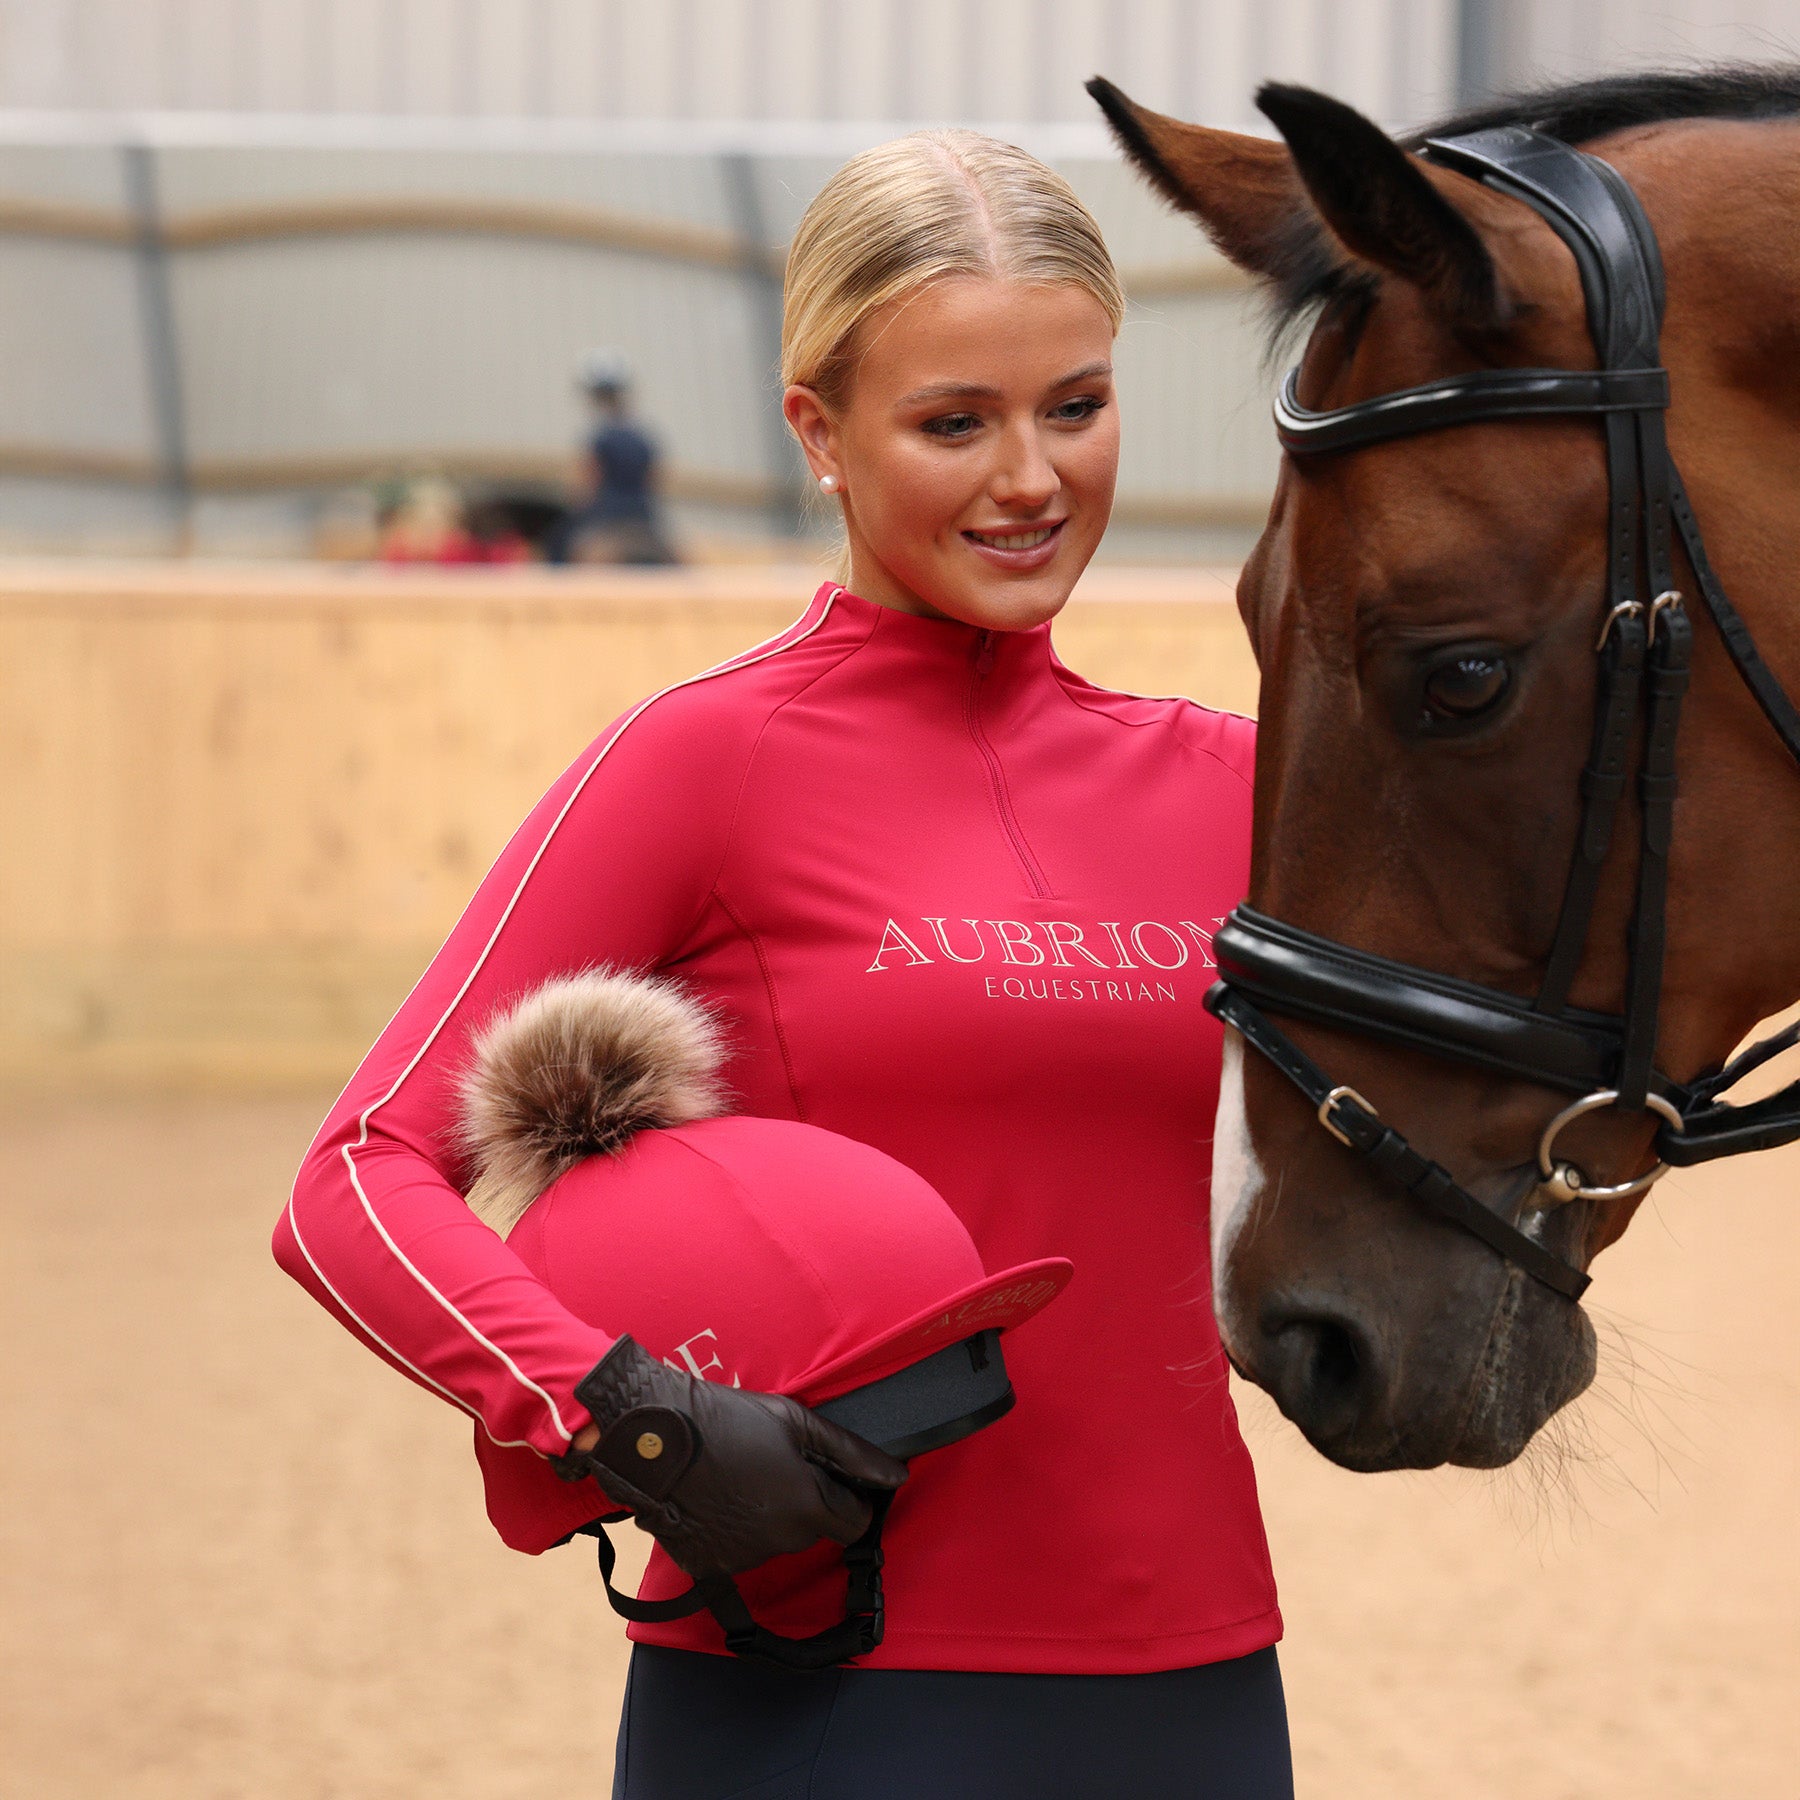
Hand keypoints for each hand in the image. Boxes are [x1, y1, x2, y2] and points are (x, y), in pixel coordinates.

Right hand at [558, 1336, 906, 1580]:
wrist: (651, 1436)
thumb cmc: (727, 1419)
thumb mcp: (794, 1421)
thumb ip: (851, 1453)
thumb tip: (896, 1475)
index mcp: (808, 1507)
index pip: (855, 1523)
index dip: (850, 1498)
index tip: (831, 1477)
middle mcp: (780, 1542)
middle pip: (813, 1530)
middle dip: (806, 1502)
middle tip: (775, 1463)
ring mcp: (742, 1559)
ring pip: (774, 1541)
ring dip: (767, 1516)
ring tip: (739, 1474)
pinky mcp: (708, 1567)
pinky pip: (736, 1553)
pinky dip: (732, 1531)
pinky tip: (716, 1499)